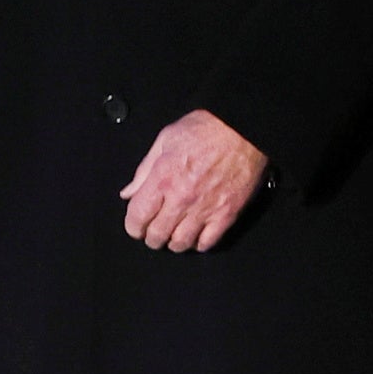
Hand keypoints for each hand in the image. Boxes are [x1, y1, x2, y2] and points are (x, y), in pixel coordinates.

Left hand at [120, 110, 267, 252]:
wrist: (243, 129)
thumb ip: (144, 170)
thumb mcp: (165, 140)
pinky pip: (208, 243)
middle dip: (151, 238)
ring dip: (173, 243)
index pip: (137, 217)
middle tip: (153, 233)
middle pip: (157, 235)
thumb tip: (128, 193)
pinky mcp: (226, 214)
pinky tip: (196, 236)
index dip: (133, 227)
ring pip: (181, 244)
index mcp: (163, 179)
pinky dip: (198, 244)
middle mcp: (181, 199)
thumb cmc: (205, 129)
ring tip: (174, 235)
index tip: (136, 226)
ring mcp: (205, 209)